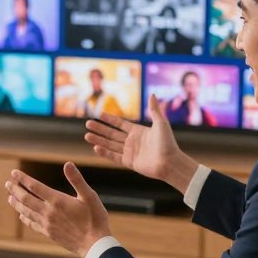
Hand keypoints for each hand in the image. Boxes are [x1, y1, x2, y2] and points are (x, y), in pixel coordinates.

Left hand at [6, 163, 109, 257]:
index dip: (23, 179)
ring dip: (16, 204)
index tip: (13, 173)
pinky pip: (32, 224)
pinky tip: (22, 216)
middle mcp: (48, 212)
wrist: (94, 245)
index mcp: (57, 200)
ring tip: (10, 197)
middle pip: (25, 199)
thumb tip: (67, 164)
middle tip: (7, 184)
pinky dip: (25, 218)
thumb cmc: (95, 219)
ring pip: (26, 212)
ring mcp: (47, 224)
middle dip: (15, 190)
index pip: (34, 186)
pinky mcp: (49, 233)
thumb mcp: (89, 196)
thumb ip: (77, 180)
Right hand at [84, 94, 198, 193]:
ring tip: (87, 135)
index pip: (120, 124)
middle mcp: (132, 141)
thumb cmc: (168, 143)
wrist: (170, 163)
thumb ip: (154, 110)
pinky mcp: (129, 162)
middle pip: (112, 134)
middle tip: (87, 124)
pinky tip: (96, 148)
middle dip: (100, 129)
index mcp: (139, 132)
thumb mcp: (161, 123)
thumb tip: (152, 94)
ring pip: (110, 145)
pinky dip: (105, 153)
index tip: (100, 114)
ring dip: (98, 140)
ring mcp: (130, 152)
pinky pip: (114, 156)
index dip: (110, 119)